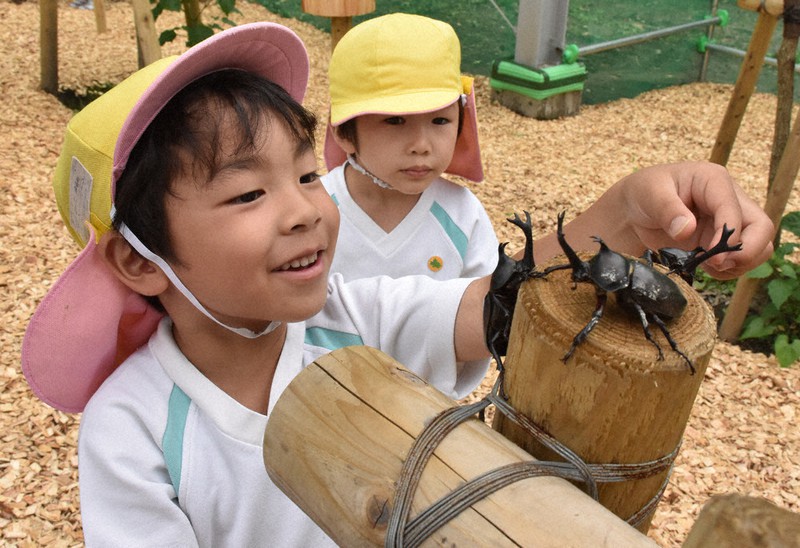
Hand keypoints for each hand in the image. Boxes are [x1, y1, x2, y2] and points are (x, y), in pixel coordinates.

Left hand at [602, 161, 772, 278]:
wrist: (634, 209)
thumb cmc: (643, 192)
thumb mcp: (650, 194)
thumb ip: (667, 209)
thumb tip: (687, 230)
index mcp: (714, 181)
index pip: (735, 209)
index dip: (729, 235)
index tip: (713, 257)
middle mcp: (729, 200)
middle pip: (762, 228)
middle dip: (747, 251)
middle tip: (717, 265)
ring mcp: (728, 222)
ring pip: (759, 246)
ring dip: (740, 263)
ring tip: (709, 266)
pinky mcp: (720, 241)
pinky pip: (740, 259)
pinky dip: (729, 270)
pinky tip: (705, 267)